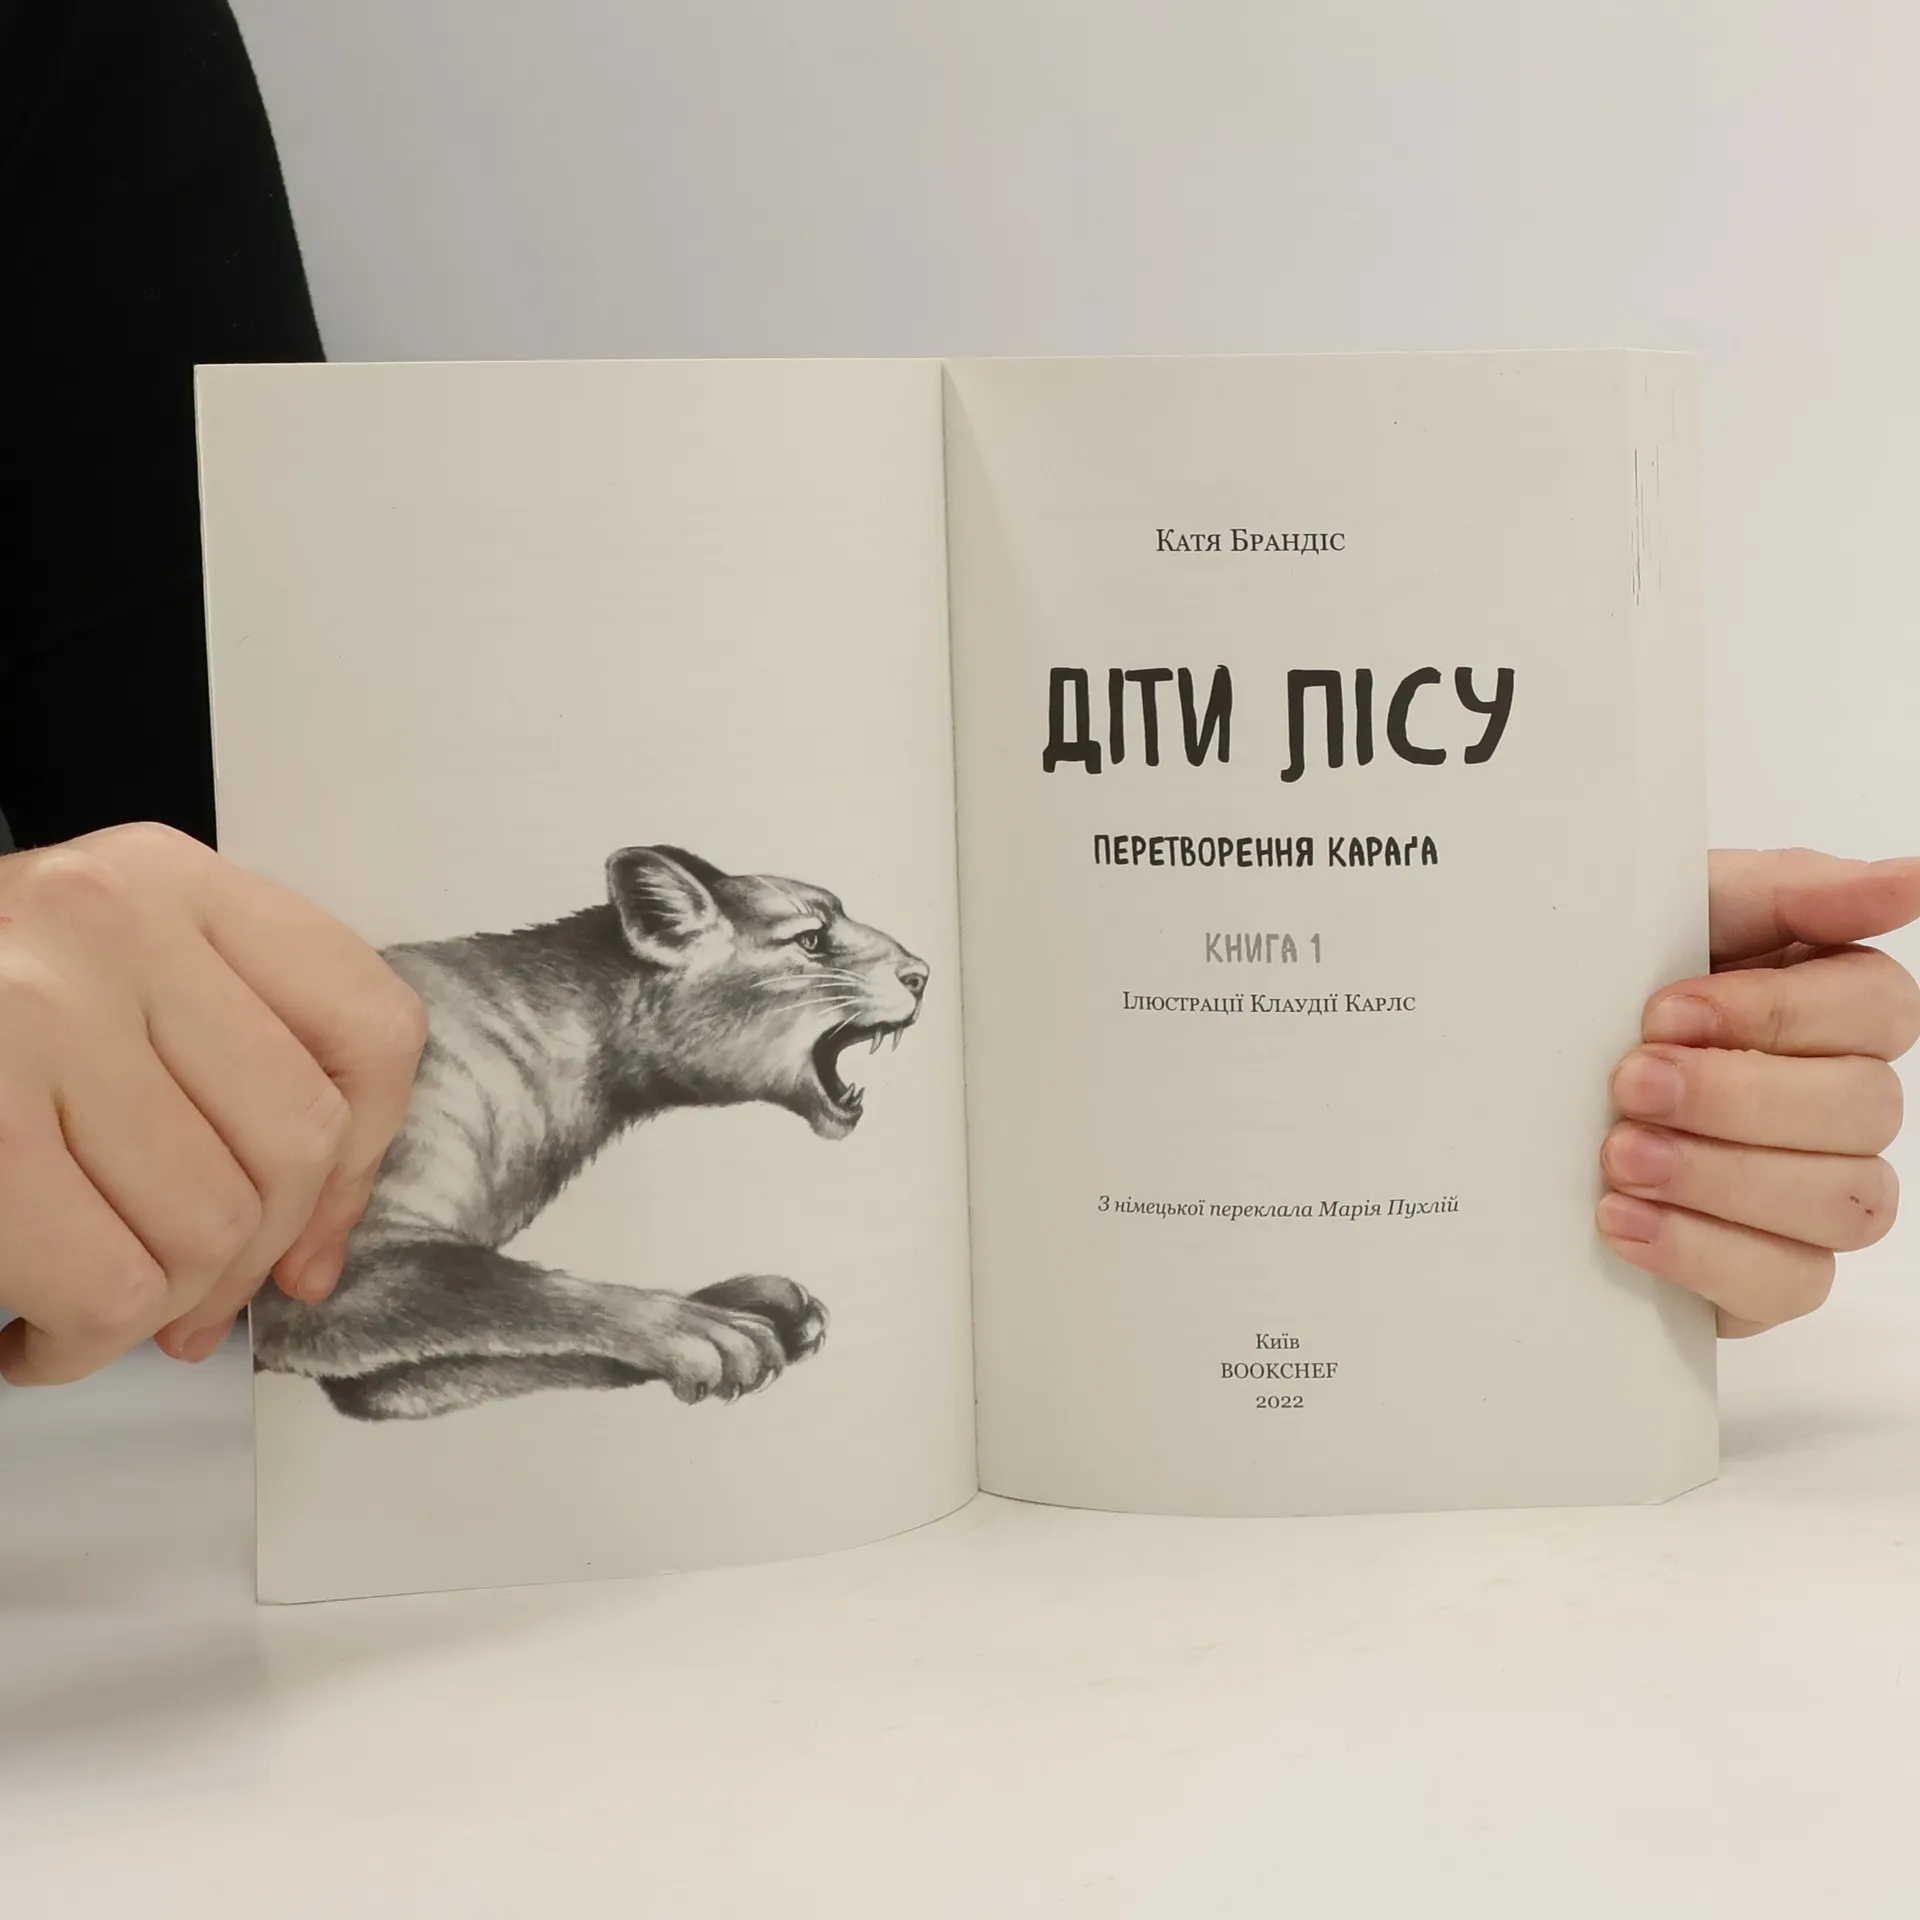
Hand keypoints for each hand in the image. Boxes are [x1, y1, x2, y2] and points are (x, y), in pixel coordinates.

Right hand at [0, 824, 424, 1383]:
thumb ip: (225, 1075)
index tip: (307, 1242)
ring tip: (88, 1303)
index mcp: (173, 882)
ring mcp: (35, 1009)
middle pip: (298, 1142)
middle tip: (178, 1299)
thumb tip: (303, 1263)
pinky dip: (79, 1344)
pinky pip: (107, 1284)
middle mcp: (112, 923)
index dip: (364, 1164)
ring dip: (154, 1309)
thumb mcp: (107, 989)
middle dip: (246, 1259)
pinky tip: (32, 1332)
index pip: (370, 1028)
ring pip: (210, 1225)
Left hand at [1598, 849, 1919, 1335]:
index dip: (1775, 1013)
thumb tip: (1909, 878)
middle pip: (1865, 1108)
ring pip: (1841, 1201)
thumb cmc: (1610, 991)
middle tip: (1628, 1084)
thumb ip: (1790, 890)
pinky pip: (1787, 1282)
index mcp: (1835, 1006)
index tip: (1665, 1012)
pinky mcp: (1772, 1275)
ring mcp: (1819, 1195)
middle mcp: (1846, 1102)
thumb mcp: (1676, 916)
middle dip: (1735, 1096)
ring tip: (1617, 1155)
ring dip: (1720, 1176)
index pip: (1876, 1007)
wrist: (1511, 1084)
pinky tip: (1622, 1219)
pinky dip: (1701, 1251)